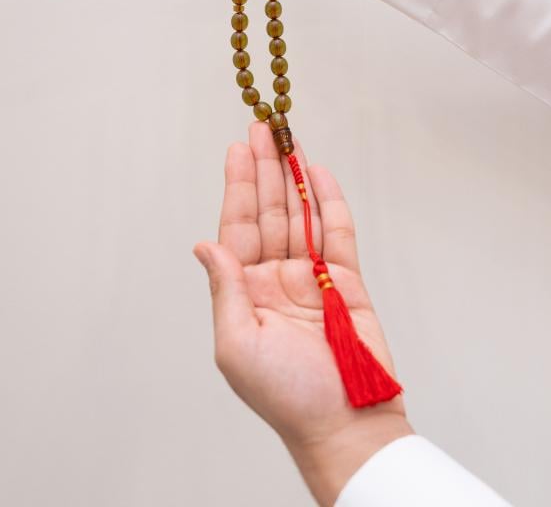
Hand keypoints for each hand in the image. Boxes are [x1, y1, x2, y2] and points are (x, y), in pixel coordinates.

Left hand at [194, 122, 412, 505]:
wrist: (345, 423)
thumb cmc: (286, 395)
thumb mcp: (238, 344)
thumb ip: (225, 288)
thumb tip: (204, 244)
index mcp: (246, 290)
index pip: (238, 225)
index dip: (238, 184)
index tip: (237, 148)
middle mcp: (276, 276)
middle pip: (270, 210)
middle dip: (265, 168)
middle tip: (263, 127)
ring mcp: (313, 276)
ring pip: (302, 213)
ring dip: (295, 175)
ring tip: (289, 137)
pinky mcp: (347, 281)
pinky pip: (338, 232)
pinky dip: (330, 202)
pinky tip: (319, 173)